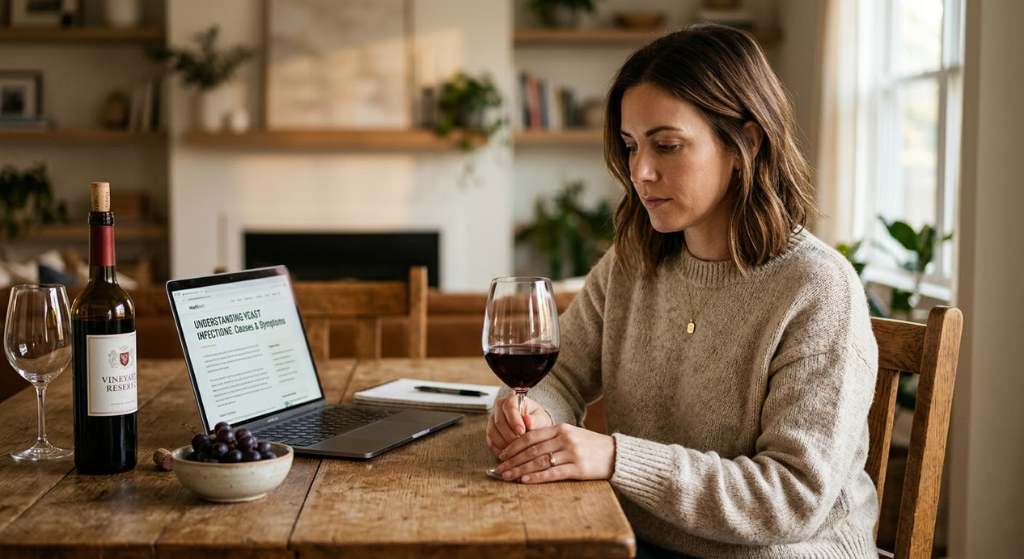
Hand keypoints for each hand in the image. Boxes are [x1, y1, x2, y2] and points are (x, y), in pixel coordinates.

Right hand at [486, 394, 552, 456]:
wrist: (533, 427)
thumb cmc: (537, 421)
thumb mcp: (541, 419)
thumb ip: (536, 420)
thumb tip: (527, 421)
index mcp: (512, 400)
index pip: (509, 407)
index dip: (514, 420)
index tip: (522, 431)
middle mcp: (499, 408)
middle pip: (499, 422)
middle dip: (510, 435)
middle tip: (521, 444)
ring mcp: (492, 421)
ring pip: (493, 432)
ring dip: (504, 444)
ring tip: (517, 451)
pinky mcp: (490, 433)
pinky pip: (491, 442)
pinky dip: (499, 450)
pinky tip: (510, 455)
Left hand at [492, 423, 614, 483]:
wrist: (616, 455)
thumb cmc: (591, 446)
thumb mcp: (572, 435)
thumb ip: (552, 437)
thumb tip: (526, 445)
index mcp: (561, 428)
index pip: (531, 436)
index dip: (513, 446)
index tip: (502, 455)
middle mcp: (565, 439)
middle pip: (531, 450)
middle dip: (512, 460)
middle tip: (499, 469)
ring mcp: (572, 453)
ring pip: (539, 461)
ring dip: (520, 470)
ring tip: (507, 477)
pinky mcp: (579, 468)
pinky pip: (553, 473)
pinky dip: (537, 477)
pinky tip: (526, 480)